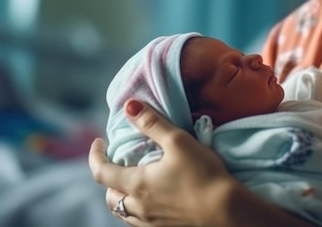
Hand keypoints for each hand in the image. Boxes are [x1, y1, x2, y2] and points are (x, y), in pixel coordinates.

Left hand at [89, 100, 231, 226]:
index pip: (100, 172)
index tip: (99, 143)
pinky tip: (153, 200)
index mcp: (137, 184)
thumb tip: (130, 106)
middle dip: (108, 179)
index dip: (95, 155)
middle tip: (118, 163)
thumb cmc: (203, 174)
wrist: (226, 211)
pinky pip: (140, 222)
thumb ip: (152, 123)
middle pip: (110, 196)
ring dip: (122, 197)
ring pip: (124, 212)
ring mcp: (151, 222)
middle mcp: (138, 207)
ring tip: (133, 182)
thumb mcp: (178, 141)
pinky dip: (138, 209)